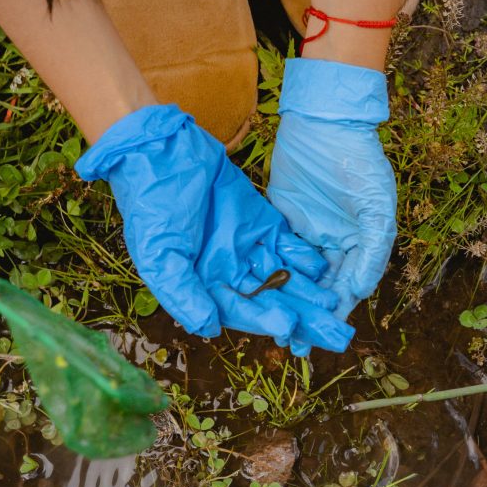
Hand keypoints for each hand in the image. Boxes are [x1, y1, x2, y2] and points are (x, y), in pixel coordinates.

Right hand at [75, 105, 354, 353]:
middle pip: (270, 301)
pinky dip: (305, 258)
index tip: (289, 326)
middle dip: (301, 317)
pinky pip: (288, 246)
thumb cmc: (152, 206)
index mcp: (204, 285)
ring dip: (308, 292)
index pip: (241, 310)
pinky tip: (325, 269)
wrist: (163, 152)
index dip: (264, 319)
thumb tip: (209, 328)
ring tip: (335, 304)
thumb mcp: (160, 254)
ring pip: (284, 277)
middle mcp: (229, 273)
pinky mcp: (262, 223)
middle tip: (333, 334)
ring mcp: (247, 248)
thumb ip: (183, 292)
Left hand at [268, 58, 396, 322]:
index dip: (335, 312)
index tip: (322, 337)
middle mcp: (331, 243)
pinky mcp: (278, 218)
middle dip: (306, 315)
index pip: (347, 287)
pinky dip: (267, 272)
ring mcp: (304, 232)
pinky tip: (255, 294)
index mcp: (358, 244)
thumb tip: (359, 292)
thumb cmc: (358, 163)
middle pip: (318, 288)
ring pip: (294, 275)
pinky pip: (273, 251)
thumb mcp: (375, 209)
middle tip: (292, 343)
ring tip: (270, 328)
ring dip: (284, 301)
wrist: (324, 121)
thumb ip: (371, 253)